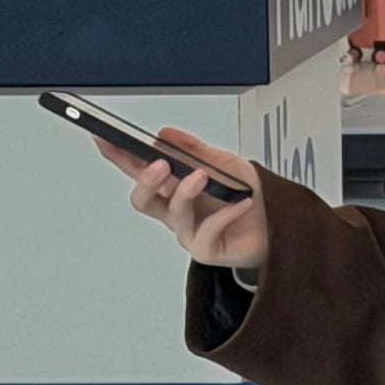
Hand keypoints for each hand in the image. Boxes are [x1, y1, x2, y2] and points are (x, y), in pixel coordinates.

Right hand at [95, 126, 268, 275]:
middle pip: (143, 199)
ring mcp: (189, 232)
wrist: (280, 224)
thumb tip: (165, 135)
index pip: (139, 171)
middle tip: (159, 164)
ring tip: (202, 176)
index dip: (119, 157)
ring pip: (174, 213)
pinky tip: (241, 202)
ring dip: (186, 192)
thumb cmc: (250, 195)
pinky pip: (207, 230)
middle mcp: (177, 211)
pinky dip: (225, 213)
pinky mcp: (206, 250)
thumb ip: (195, 149)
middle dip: (145, 180)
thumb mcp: (225, 163)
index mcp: (174, 188)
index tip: (104, 139)